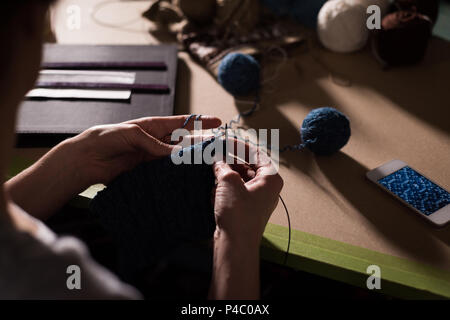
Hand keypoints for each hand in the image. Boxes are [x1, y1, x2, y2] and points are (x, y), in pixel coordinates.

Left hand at [6, 115, 220, 219]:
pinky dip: (176, 174)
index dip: (200, 122)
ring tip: (206, 164)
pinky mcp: (147, 171)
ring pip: (177, 158)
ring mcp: (153, 157)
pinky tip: (186, 177)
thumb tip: (177, 155)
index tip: (218, 122)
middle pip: (184, 141)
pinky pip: (165, 172)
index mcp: (153, 126)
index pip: (182, 122)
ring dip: (190, 161)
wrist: (87, 159)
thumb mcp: (132, 134)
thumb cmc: (106, 137)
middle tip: (217, 148)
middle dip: (200, 143)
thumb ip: (155, 144)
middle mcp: (156, 141)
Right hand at [212, 144, 282, 247]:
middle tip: (213, 154)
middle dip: (229, 160)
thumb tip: (216, 158)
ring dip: (225, 174)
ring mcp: (257, 199)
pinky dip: (224, 188)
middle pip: (247, 166)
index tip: (223, 140)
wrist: (235, 245)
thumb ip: (222, 165)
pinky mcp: (246, 209)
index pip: (255, 153)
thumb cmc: (238, 214)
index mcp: (271, 178)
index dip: (238, 145)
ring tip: (211, 170)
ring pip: (240, 179)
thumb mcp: (228, 182)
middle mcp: (267, 188)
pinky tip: (212, 188)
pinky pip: (235, 192)